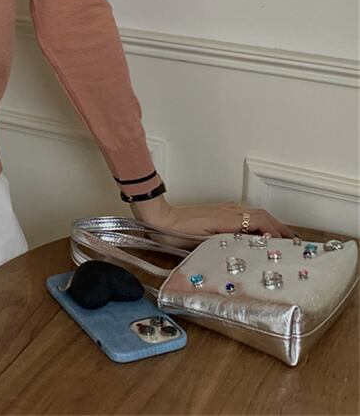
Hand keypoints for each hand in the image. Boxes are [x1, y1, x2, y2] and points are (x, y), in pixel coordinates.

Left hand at [128, 194, 296, 248]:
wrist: (159, 220)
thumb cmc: (176, 233)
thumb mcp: (204, 242)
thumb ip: (228, 242)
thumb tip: (249, 244)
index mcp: (227, 217)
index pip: (260, 221)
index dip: (277, 231)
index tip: (289, 243)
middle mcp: (228, 210)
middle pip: (261, 216)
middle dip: (279, 228)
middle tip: (293, 243)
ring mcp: (223, 209)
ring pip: (254, 214)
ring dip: (269, 225)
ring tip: (280, 240)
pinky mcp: (218, 212)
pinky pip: (244, 215)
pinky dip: (257, 223)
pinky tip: (258, 235)